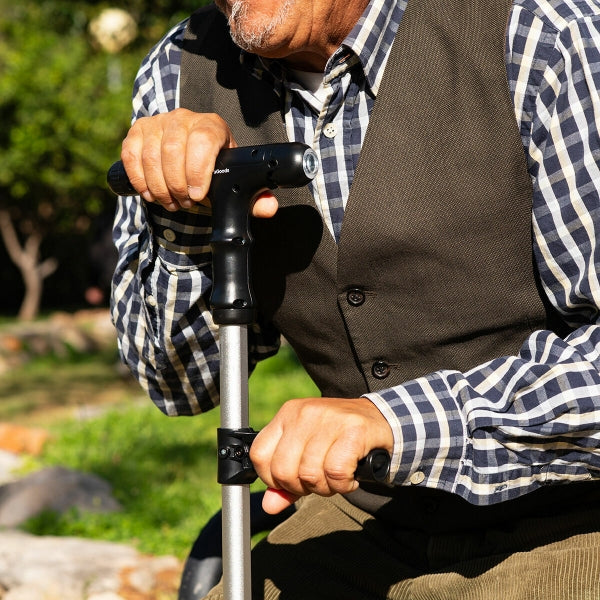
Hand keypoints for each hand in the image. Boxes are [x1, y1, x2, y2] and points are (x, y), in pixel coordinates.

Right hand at [120, 108, 277, 216]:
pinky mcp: (138, 131)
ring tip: (171, 202)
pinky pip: (131, 154)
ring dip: (159, 186)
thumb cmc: (214, 170)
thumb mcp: (234, 182)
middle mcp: (184, 118)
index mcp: (213, 127)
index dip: (198, 170)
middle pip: (173, 148)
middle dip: (177, 185)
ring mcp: (159, 122)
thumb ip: (254, 197)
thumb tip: (268, 208)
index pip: (203, 140)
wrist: (189, 157)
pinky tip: (151, 193)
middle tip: (184, 204)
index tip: (198, 196)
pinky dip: (139, 179)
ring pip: (151, 154)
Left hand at [249, 397, 393, 513]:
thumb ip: (286, 481)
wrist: (384, 421)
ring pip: (310, 473)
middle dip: (302, 487)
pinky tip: (351, 477)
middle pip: (283, 469)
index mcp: (288, 414)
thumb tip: (269, 506)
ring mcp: (328, 418)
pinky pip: (335, 472)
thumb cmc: (341, 439)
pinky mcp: (352, 430)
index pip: (260, 455)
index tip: (293, 482)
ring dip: (326, 487)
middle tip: (321, 481)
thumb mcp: (308, 454)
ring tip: (338, 477)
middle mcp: (304, 413)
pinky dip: (344, 484)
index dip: (273, 479)